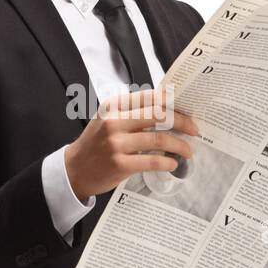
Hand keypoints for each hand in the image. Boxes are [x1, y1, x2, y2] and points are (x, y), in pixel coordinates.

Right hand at [64, 87, 199, 201]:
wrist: (74, 170)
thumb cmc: (95, 144)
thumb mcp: (107, 119)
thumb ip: (131, 112)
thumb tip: (166, 108)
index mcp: (113, 106)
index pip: (150, 97)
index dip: (173, 102)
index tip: (187, 110)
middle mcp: (114, 122)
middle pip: (159, 115)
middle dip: (182, 121)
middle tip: (194, 129)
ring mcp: (116, 144)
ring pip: (159, 138)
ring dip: (179, 145)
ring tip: (188, 150)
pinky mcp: (120, 164)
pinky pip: (152, 160)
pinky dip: (167, 162)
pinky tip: (173, 163)